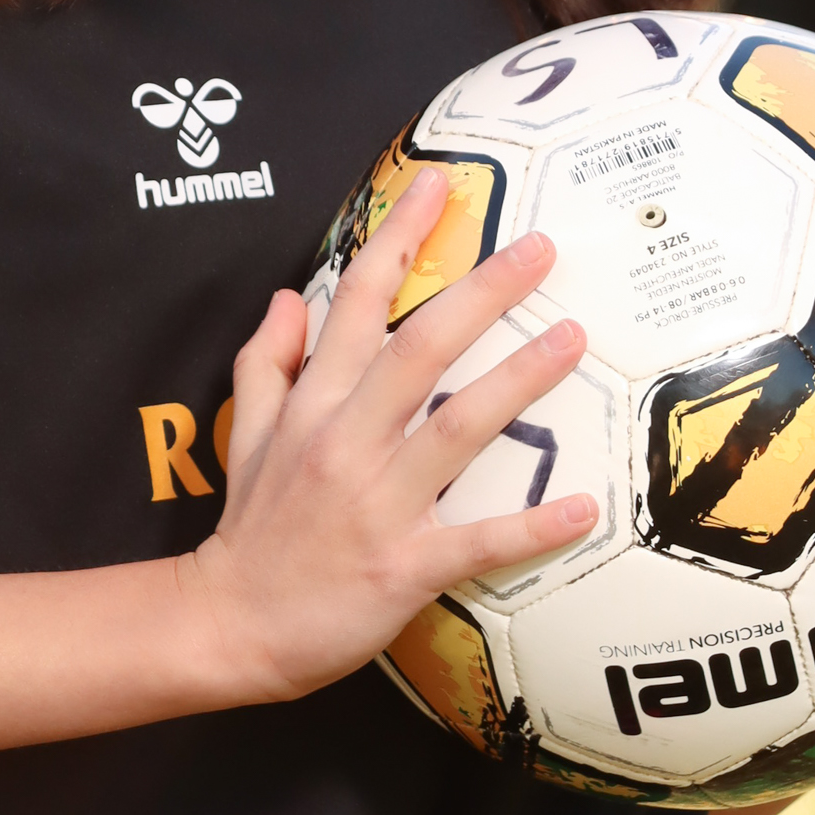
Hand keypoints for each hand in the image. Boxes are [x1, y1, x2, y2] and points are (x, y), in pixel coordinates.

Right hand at [183, 167, 597, 702]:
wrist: (229, 627)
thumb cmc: (251, 529)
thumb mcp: (247, 435)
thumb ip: (265, 362)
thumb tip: (285, 296)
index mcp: (314, 405)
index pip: (356, 303)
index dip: (396, 240)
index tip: (436, 187)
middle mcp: (346, 442)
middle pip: (420, 349)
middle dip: (481, 292)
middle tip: (540, 248)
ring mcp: (377, 504)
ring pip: (456, 428)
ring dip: (518, 380)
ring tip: (573, 340)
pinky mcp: (403, 567)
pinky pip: (477, 541)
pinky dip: (532, 526)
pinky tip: (585, 507)